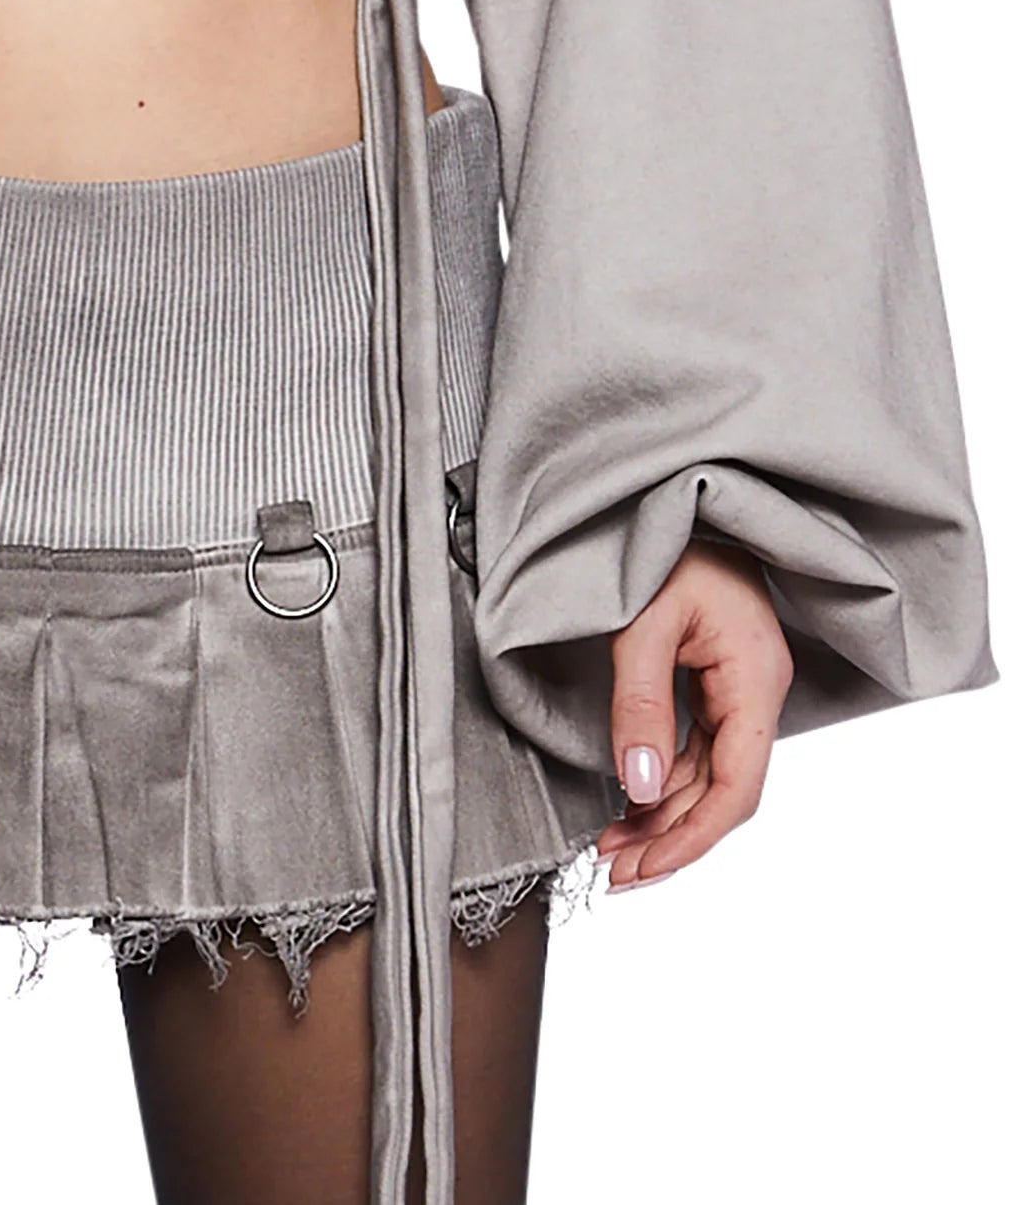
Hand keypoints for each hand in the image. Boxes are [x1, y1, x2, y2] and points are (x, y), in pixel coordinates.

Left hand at [595, 534, 792, 890]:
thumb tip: (634, 789)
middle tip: (612, 874)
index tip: (643, 870)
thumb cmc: (665, 540)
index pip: (737, 787)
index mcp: (755, 679)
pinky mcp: (712, 679)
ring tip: (609, 850)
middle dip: (669, 838)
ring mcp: (735, 686)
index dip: (691, 838)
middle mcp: (754, 691)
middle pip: (722, 791)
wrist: (672, 491)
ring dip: (661, 815)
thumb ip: (640, 703)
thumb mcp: (644, 620)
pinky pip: (693, 747)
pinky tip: (625, 803)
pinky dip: (659, 780)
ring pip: (706, 775)